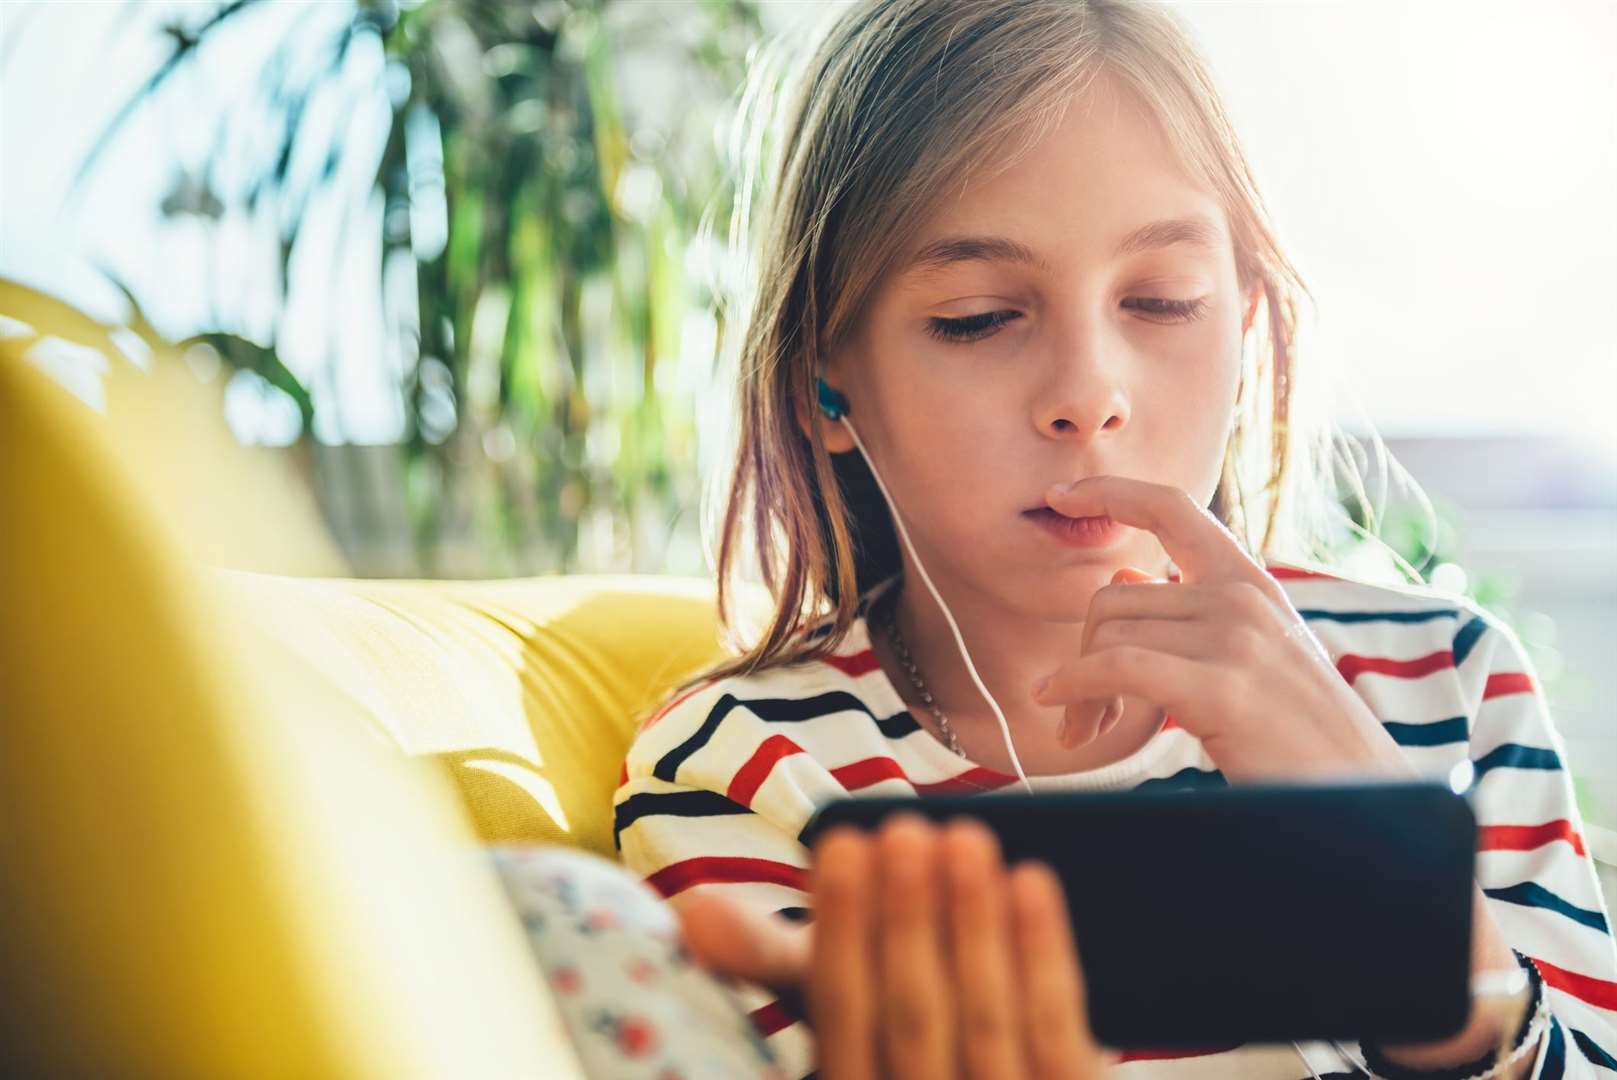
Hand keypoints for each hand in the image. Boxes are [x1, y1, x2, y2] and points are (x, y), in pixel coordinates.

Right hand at [675, 813, 1110, 1078]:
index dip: (840, 927)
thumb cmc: (892, 1045)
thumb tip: (690, 910)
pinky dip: (1045, 956)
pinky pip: (1060, 1036)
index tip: (842, 844)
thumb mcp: (827, 1014)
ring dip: (976, 924)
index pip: (840, 1014)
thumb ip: (764, 964)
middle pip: (913, 1015)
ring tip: (967, 838)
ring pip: (987, 1022)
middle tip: (909, 830)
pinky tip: (1031, 881)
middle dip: (910, 919)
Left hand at [1030, 475, 1416, 784]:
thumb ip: (1192, 610)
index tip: (1061, 495)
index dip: (1111, 493)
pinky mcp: (1222, 689)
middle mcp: (1241, 596)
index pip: (1172, 507)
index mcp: (1249, 581)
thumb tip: (1125, 574)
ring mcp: (1235, 639)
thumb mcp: (1251, 650)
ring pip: (1107, 638)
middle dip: (1081, 657)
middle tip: (1082, 713)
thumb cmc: (1296, 731)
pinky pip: (1118, 667)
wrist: (1361, 791)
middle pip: (1112, 600)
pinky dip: (1075, 686)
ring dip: (1080, 691)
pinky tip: (1060, 712)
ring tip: (1089, 729)